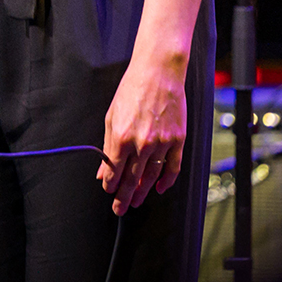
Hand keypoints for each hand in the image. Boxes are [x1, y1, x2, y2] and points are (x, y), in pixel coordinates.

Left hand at [97, 52, 187, 215]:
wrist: (158, 73)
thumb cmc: (132, 90)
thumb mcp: (111, 116)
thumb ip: (108, 146)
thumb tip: (103, 170)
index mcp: (122, 137)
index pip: (114, 171)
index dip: (110, 185)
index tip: (109, 191)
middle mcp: (142, 143)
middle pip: (132, 179)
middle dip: (124, 197)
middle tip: (120, 209)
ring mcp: (162, 143)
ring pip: (151, 177)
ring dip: (143, 192)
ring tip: (136, 202)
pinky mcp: (178, 140)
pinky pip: (173, 167)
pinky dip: (167, 181)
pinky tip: (159, 188)